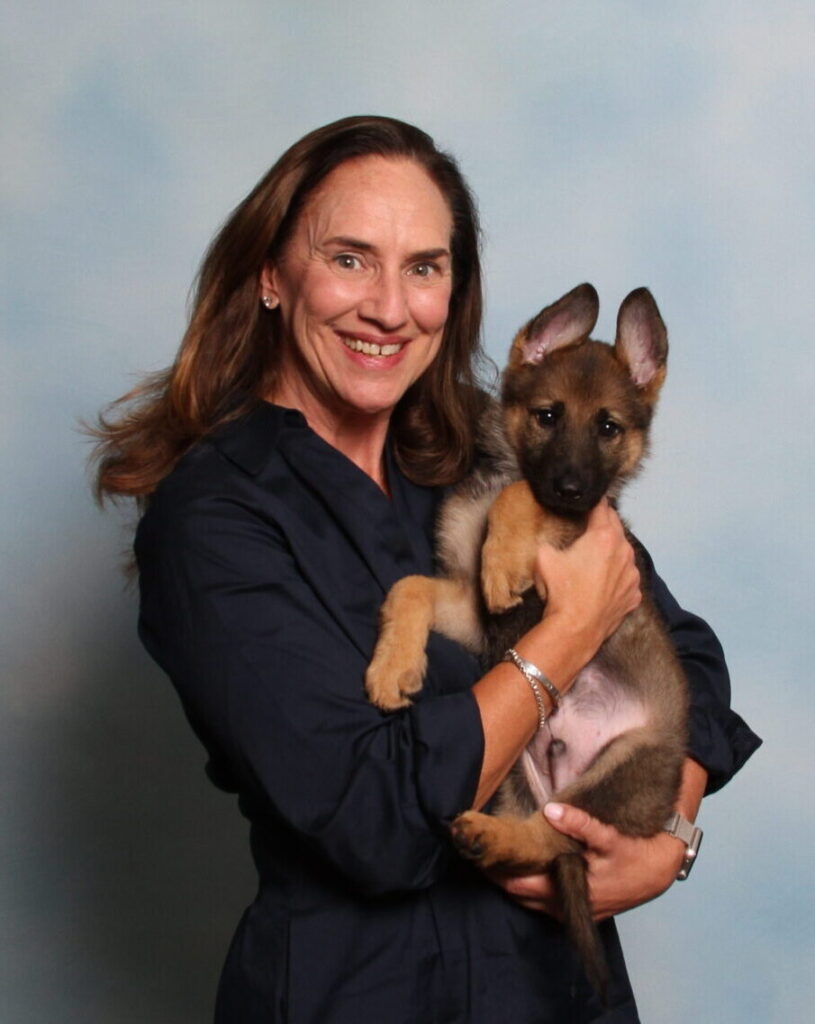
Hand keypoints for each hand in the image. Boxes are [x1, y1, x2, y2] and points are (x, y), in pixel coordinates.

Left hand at [491, 802, 684, 919]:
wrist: (659, 871)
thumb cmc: (635, 853)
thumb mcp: (609, 836)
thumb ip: (580, 824)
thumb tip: (551, 812)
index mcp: (571, 891)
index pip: (522, 886)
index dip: (500, 873)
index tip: (481, 857)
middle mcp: (568, 906)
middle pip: (521, 897)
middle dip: (501, 878)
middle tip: (479, 857)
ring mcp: (574, 910)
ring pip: (532, 902)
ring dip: (514, 885)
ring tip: (493, 863)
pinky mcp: (579, 907)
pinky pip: (545, 902)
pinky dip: (530, 890)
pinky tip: (521, 872)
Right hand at [535, 500, 640, 660]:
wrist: (575, 629)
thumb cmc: (560, 592)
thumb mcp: (543, 557)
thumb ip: (550, 540)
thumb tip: (550, 540)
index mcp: (603, 537)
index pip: (602, 508)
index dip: (593, 503)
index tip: (589, 502)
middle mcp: (624, 551)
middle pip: (616, 527)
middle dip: (604, 524)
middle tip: (591, 525)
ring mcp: (632, 575)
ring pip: (624, 553)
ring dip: (613, 551)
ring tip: (596, 558)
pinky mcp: (634, 595)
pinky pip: (627, 578)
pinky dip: (618, 576)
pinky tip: (603, 583)